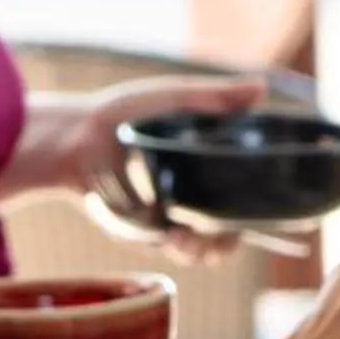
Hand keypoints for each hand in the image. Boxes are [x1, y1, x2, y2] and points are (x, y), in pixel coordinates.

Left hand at [66, 78, 270, 258]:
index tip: (253, 214)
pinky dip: (176, 247)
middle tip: (217, 236)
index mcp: (209, 166)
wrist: (76, 138)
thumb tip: (263, 88)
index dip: (255, 212)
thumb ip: (219, 98)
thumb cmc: (125, 113)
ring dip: (203, 250)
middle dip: (227, 241)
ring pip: (201, 250)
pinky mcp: (145, 232)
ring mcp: (171, 217)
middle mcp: (194, 196)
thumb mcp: (175, 99)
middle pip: (227, 234)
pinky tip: (170, 235)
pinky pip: (169, 250)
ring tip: (185, 237)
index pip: (245, 199)